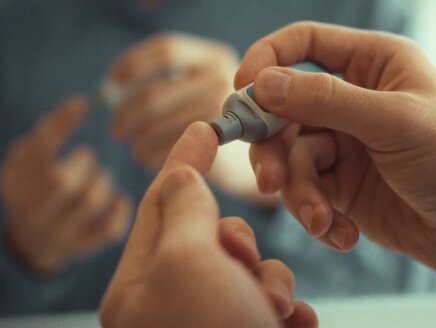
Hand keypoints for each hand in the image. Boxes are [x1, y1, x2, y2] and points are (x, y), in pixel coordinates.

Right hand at [0, 98, 131, 274]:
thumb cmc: (36, 188)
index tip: (80, 103)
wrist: (32, 240)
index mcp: (15, 185)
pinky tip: (114, 198)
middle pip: (62, 181)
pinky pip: (110, 227)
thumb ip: (44, 136)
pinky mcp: (83, 247)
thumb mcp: (27, 162)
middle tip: (85, 159)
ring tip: (97, 180)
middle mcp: (32, 212)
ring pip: (91, 201)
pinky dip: (119, 207)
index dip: (59, 125)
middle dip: (83, 163)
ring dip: (103, 183)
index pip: (35, 151)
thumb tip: (76, 107)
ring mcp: (58, 234)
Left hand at [100, 122, 316, 327]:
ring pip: (250, 269)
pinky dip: (290, 308)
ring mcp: (210, 319)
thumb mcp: (188, 261)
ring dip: (272, 281)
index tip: (205, 127)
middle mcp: (170, 302)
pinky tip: (297, 322)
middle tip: (245, 263)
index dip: (182, 161)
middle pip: (211, 236)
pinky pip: (273, 302)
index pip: (158, 206)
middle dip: (240, 242)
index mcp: (138, 286)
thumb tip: (180, 175)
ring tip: (275, 308)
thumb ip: (185, 211)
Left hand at [109, 33, 237, 171]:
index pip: (165, 49)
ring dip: (135, 139)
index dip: (131, 64)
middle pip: (152, 94)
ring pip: (153, 125)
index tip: (111, 84)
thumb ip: (170, 81)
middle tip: (116, 129)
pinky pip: (164, 148)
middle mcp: (222, 79)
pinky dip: (147, 155)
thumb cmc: (220, 122)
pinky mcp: (214, 146)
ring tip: (134, 146)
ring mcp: (220, 113)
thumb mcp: (204, 88)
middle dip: (125, 115)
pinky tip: (149, 157)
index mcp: (216, 58)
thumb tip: (112, 91)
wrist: (265, 157)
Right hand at [237, 22, 435, 293]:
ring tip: (321, 219)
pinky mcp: (343, 187)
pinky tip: (343, 233)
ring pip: (292, 158)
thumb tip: (263, 84)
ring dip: (299, 192)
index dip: (267, 60)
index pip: (304, 43)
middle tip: (271, 179)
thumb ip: (327, 100)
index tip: (242, 90)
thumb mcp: (393, 122)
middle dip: (274, 147)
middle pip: (283, 109)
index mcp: (373, 64)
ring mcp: (346, 145)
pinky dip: (317, 216)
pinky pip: (307, 194)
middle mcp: (354, 100)